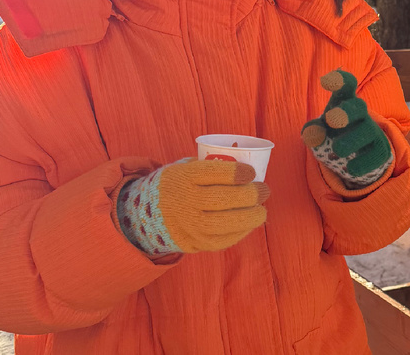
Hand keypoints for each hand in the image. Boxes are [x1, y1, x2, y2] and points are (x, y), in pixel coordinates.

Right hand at [117, 159, 268, 255]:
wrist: (145, 214)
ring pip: (225, 223)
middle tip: (264, 190)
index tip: (251, 173)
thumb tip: (248, 169)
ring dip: (251, 216)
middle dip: (251, 194)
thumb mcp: (185, 168)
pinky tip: (249, 223)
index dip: (238, 173)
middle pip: (224, 199)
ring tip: (261, 210)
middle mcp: (184, 201)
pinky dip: (241, 232)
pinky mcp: (193, 243)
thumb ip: (210, 166)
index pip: (214, 173)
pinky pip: (222, 240)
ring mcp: (188, 225)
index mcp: (183, 177)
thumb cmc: (178, 185)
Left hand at [302, 70, 392, 189]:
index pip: (346, 86)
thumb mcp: (320, 131)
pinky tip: (351, 169)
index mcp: (344, 103)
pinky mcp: (381, 150)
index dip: (339, 81)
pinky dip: (362, 163)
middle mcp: (361, 114)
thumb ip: (313, 131)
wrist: (358, 156)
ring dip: (351, 140)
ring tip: (336, 151)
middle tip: (331, 119)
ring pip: (367, 131)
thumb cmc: (335, 135)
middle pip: (359, 106)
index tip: (325, 81)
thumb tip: (311, 134)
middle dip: (346, 111)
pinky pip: (375, 155)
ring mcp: (373, 131)